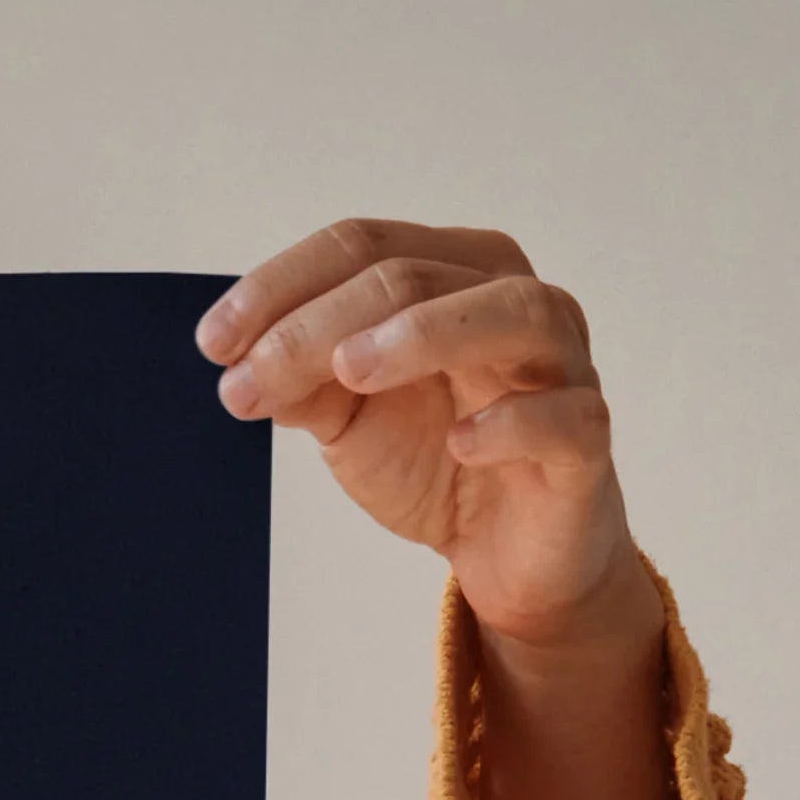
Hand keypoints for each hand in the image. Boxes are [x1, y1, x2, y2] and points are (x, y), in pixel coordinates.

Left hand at [202, 220, 686, 799]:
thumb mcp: (349, 418)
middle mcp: (514, 301)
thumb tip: (241, 362)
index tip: (213, 343)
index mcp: (453, 274)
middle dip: (320, 324)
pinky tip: (461, 441)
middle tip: (252, 377)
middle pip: (416, 275)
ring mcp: (561, 366)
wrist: (504, 553)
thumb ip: (302, 381)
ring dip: (425, 333)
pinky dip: (513, 422)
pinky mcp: (586, 442)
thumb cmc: (435, 459)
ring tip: (350, 371)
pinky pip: (566, 416)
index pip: (364, 246)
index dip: (282, 286)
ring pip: (512, 313)